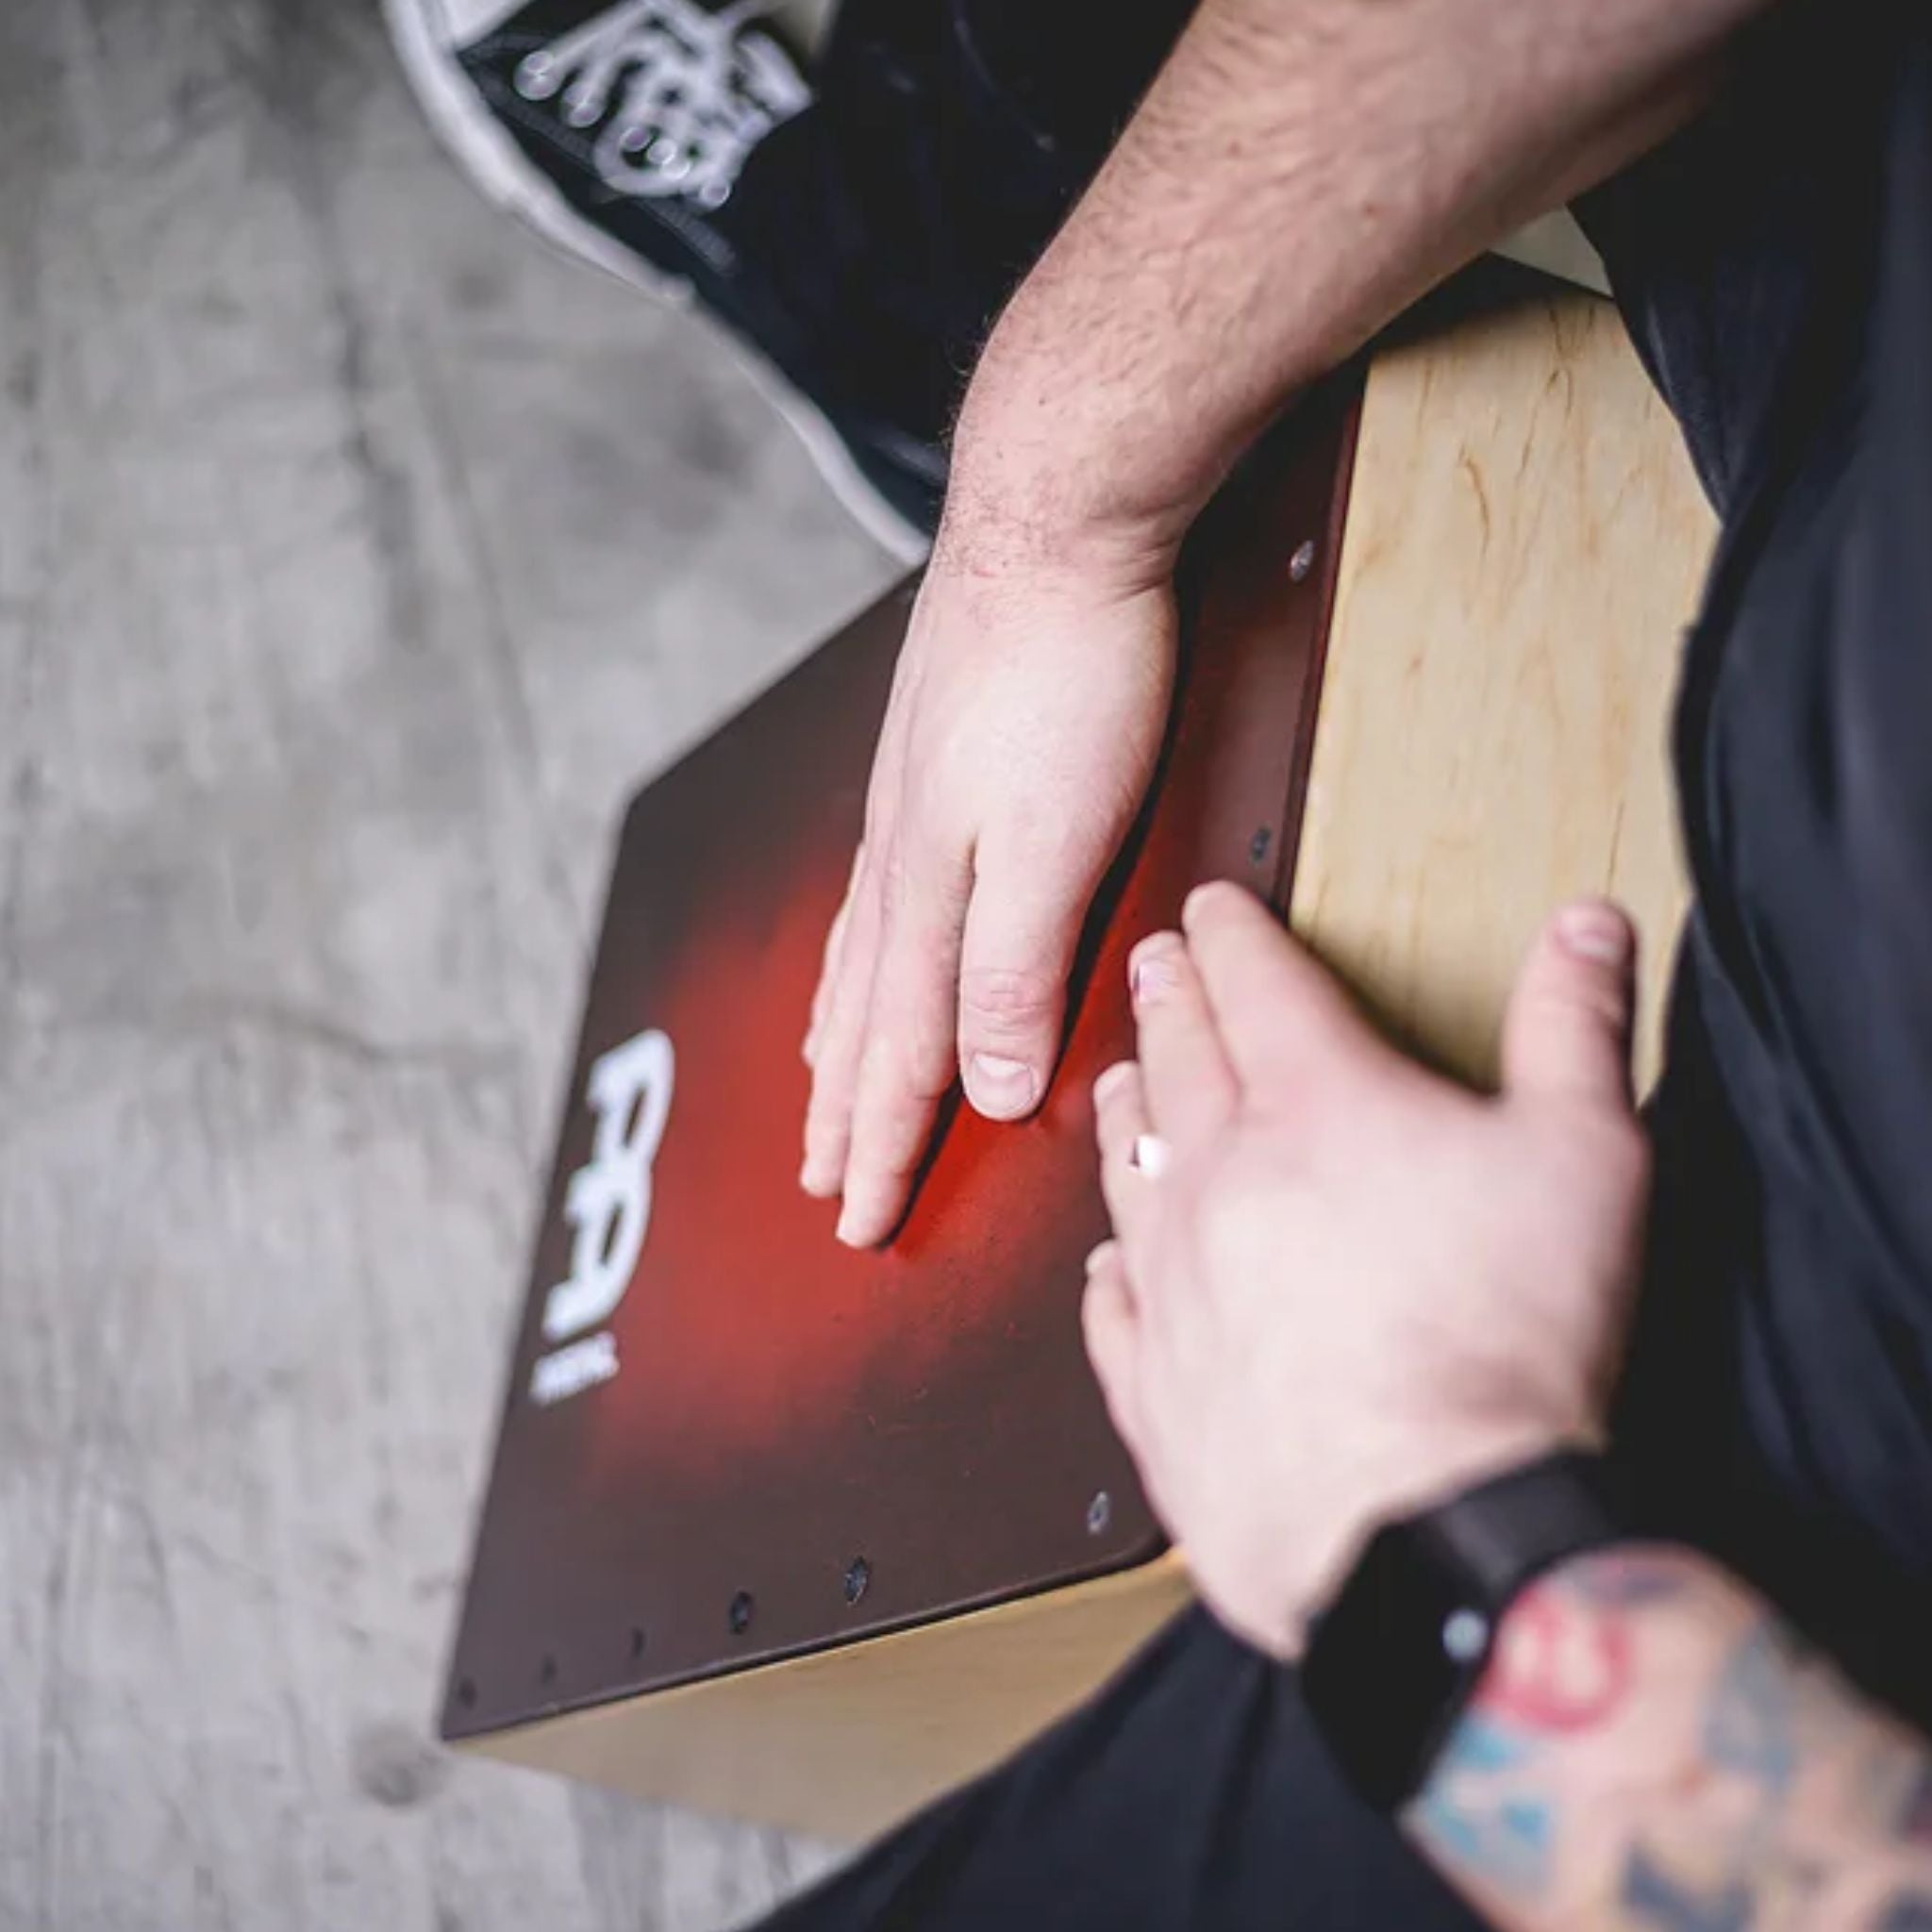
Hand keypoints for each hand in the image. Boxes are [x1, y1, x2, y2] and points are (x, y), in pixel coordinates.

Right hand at [801, 537, 1177, 1245]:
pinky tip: (866, 935)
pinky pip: (876, 893)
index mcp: (931, 899)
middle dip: (848, 1110)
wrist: (1057, 514)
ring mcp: (910, 806)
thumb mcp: (1059, 844)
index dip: (886, 1150)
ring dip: (842, 1036)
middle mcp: (903, 861)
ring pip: (862, 956)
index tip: (860, 1227)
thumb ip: (1012, 970)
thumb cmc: (1070, 676)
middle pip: (865, 1017)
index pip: (905, 1059)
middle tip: (822, 1180)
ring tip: (820, 1081)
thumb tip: (979, 1087)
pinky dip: (858, 949)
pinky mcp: (933, 758)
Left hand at [1084, 882, 1651, 1657]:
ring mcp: (1175, 1285)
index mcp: (1319, 1108)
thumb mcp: (1586, 1155)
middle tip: (1153, 965)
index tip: (1212, 907)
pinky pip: (1111, 1312)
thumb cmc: (1506, 1349)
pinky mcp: (1156, 1389)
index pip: (1255, 984)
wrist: (1432, 1525)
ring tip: (1120, 1080)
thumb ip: (1575, 1027)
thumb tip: (1583, 931)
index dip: (1231, 932)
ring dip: (1124, 1112)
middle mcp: (1223, 1181)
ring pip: (1126, 1170)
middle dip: (1167, 998)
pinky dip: (1108, 1275)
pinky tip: (1107, 1268)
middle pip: (1177, 1059)